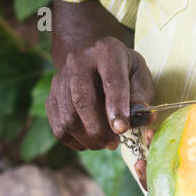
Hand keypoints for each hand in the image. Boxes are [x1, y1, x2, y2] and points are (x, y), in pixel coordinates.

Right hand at [46, 37, 154, 160]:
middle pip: (82, 101)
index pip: (111, 81)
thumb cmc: (122, 69)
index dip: (116, 107)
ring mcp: (60, 80)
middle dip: (99, 129)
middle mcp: (78, 62)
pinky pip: (58, 127)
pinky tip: (89, 142)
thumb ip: (141, 96)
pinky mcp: (51, 97)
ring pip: (68, 118)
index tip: (122, 129)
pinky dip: (74, 141)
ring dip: (87, 138)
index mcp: (107, 52)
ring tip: (105, 143)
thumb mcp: (139, 74)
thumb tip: (144, 119)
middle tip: (114, 143)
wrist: (91, 56)